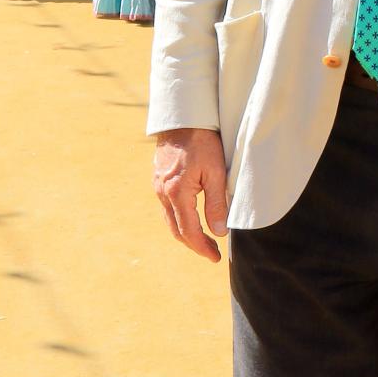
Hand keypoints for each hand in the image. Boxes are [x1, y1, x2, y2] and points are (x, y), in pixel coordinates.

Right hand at [153, 127, 228, 262]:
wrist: (182, 118)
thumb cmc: (203, 142)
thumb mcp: (216, 173)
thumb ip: (217, 204)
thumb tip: (219, 231)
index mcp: (177, 193)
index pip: (189, 231)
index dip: (202, 247)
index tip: (215, 258)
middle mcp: (163, 193)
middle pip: (176, 229)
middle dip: (194, 244)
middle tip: (212, 253)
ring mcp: (158, 186)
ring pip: (170, 219)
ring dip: (186, 233)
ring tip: (205, 239)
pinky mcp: (158, 179)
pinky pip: (167, 207)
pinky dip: (179, 219)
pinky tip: (191, 218)